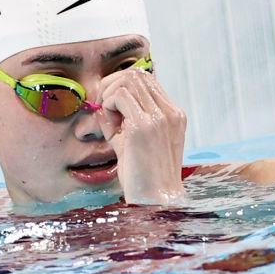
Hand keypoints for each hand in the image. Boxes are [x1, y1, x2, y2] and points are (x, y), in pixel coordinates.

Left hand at [96, 68, 186, 203]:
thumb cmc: (142, 174)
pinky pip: (119, 96)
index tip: (109, 106)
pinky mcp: (143, 127)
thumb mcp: (133, 140)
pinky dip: (107, 105)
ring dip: (110, 95)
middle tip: (103, 108)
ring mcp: (159, 118)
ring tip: (110, 120)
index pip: (146, 78)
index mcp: (173, 114)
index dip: (121, 85)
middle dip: (112, 85)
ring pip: (128, 80)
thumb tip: (101, 101)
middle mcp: (170, 112)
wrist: (155, 199)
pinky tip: (111, 127)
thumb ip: (123, 118)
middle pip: (136, 74)